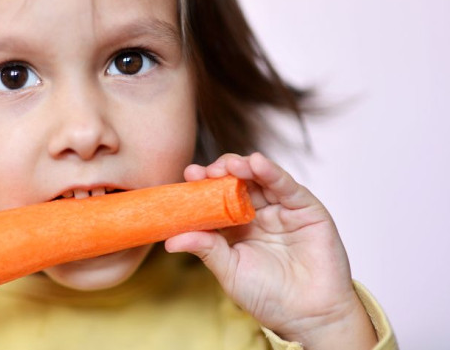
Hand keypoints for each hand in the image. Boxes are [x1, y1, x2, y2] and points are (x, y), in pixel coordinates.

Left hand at [165, 153, 376, 349]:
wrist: (309, 316)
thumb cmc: (268, 296)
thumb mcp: (230, 270)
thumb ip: (206, 249)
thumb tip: (170, 240)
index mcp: (236, 226)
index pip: (216, 197)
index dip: (202, 185)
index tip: (189, 175)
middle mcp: (258, 213)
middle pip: (237, 181)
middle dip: (220, 171)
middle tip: (205, 172)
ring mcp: (281, 208)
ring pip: (260, 178)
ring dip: (243, 166)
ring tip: (228, 165)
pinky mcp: (306, 208)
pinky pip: (287, 186)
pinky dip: (272, 172)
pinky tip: (257, 163)